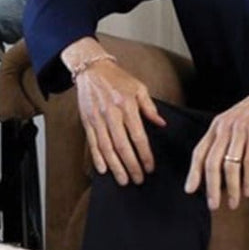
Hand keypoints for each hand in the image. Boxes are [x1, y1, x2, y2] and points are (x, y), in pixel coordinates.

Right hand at [73, 60, 166, 185]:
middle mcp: (111, 114)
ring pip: (107, 148)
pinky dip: (97, 158)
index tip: (150, 167)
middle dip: (131, 166)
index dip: (145, 155)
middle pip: (122, 146)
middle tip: (138, 179)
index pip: (138, 136)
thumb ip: (150, 108)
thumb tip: (161, 124)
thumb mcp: (139, 88)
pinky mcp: (87, 122)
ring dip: (115, 167)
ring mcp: (97, 119)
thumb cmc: (117, 79)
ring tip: (123, 180)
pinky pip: (92, 143)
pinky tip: (103, 170)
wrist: (91, 70)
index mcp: (127, 106)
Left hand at [185, 73, 248, 209]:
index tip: (190, 190)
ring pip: (229, 165)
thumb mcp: (237, 120)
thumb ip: (226, 137)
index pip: (199, 152)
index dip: (193, 173)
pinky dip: (248, 179)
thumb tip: (218, 164)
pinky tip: (248, 191)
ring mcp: (241, 129)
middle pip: (211, 162)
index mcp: (217, 125)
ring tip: (233, 203)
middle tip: (213, 205)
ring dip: (231, 188)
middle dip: (211, 187)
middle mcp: (225, 127)